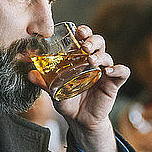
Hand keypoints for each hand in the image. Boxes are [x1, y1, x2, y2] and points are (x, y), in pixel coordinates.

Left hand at [27, 25, 129, 151]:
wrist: (79, 119)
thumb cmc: (68, 101)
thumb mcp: (54, 91)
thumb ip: (43, 82)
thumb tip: (29, 74)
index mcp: (79, 58)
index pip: (84, 39)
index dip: (83, 32)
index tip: (78, 32)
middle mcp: (93, 61)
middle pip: (98, 42)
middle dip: (93, 40)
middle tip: (84, 46)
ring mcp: (104, 72)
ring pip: (108, 56)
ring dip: (100, 55)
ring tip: (91, 60)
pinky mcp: (113, 83)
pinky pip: (122, 72)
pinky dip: (118, 69)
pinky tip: (109, 71)